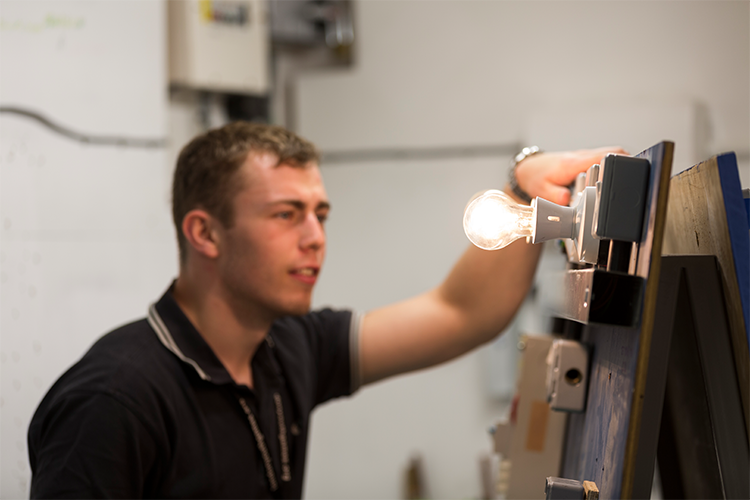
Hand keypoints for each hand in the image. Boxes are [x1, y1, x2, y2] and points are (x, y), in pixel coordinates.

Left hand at [513, 146, 628, 205]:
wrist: (529, 168)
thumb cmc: (536, 178)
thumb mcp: (542, 190)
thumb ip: (555, 196)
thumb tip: (567, 200)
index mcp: (573, 163)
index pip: (602, 156)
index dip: (618, 163)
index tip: (629, 172)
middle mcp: (581, 156)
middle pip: (613, 152)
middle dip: (627, 162)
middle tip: (635, 178)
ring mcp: (584, 156)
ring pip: (611, 153)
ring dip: (621, 163)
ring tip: (627, 179)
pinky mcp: (585, 159)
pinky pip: (604, 158)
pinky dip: (613, 165)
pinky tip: (615, 178)